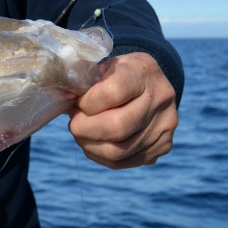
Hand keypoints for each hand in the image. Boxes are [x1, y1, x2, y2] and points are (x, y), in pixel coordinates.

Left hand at [67, 52, 177, 168]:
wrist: (151, 84)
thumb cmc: (118, 74)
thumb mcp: (103, 66)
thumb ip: (84, 80)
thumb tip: (63, 100)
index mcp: (143, 71)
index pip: (112, 93)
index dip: (86, 102)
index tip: (77, 102)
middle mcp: (160, 99)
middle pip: (117, 127)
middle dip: (84, 128)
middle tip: (74, 123)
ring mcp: (164, 126)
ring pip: (117, 151)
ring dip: (89, 144)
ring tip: (80, 133)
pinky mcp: (161, 147)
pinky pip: (122, 162)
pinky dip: (99, 155)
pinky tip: (93, 142)